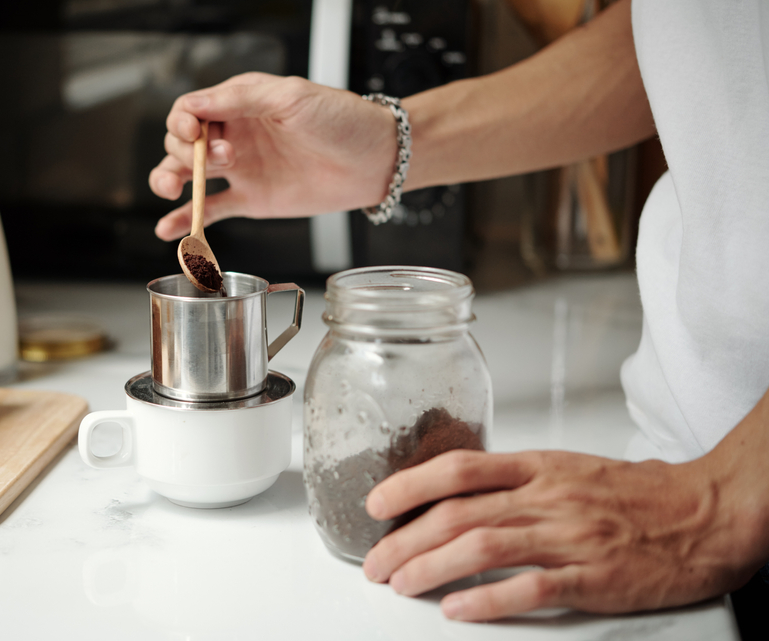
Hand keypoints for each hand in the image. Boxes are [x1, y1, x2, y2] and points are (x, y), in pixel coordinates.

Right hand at [149, 73, 397, 240]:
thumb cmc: (341, 120)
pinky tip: (168, 228)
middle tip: (225, 159)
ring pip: (188, 175)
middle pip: (182, 143)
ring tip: (169, 190)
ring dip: (169, 180)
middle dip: (187, 152)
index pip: (190, 109)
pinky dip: (186, 218)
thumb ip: (241, 99)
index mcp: (240, 102)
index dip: (181, 122)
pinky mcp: (252, 199)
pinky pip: (211, 209)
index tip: (192, 133)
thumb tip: (195, 106)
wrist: (375, 160)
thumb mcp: (291, 96)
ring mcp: (241, 169)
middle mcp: (234, 134)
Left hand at [361, 449, 762, 620]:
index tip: (376, 503)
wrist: (701, 513)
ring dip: (433, 568)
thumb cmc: (630, 493)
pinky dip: (488, 600)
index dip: (409, 484)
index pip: (459, 468)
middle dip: (406, 539)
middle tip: (376, 562)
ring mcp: (568, 537)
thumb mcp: (564, 468)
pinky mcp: (592, 576)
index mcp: (537, 467)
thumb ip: (512, 481)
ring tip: (401, 584)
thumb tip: (454, 496)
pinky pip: (531, 588)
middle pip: (459, 515)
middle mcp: (546, 498)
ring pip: (483, 549)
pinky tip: (457, 609)